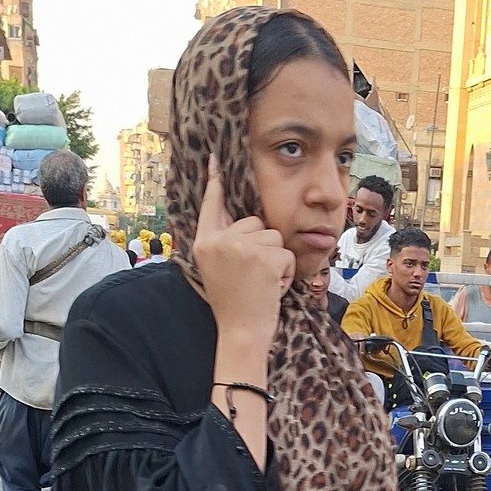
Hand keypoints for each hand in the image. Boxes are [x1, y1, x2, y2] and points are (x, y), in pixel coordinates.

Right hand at [194, 156, 294, 353]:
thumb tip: (242, 217)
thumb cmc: (233, 304)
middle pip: (255, 222)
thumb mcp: (216, 268)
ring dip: (275, 261)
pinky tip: (271, 288)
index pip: (211, 204)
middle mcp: (219, 240)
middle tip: (251, 277)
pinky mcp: (264, 257)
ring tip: (261, 283)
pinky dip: (285, 272)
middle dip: (262, 246)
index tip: (215, 158)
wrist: (240, 333)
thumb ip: (223, 241)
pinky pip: (286, 254)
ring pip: (273, 237)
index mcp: (204, 242)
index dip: (215, 181)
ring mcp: (242, 247)